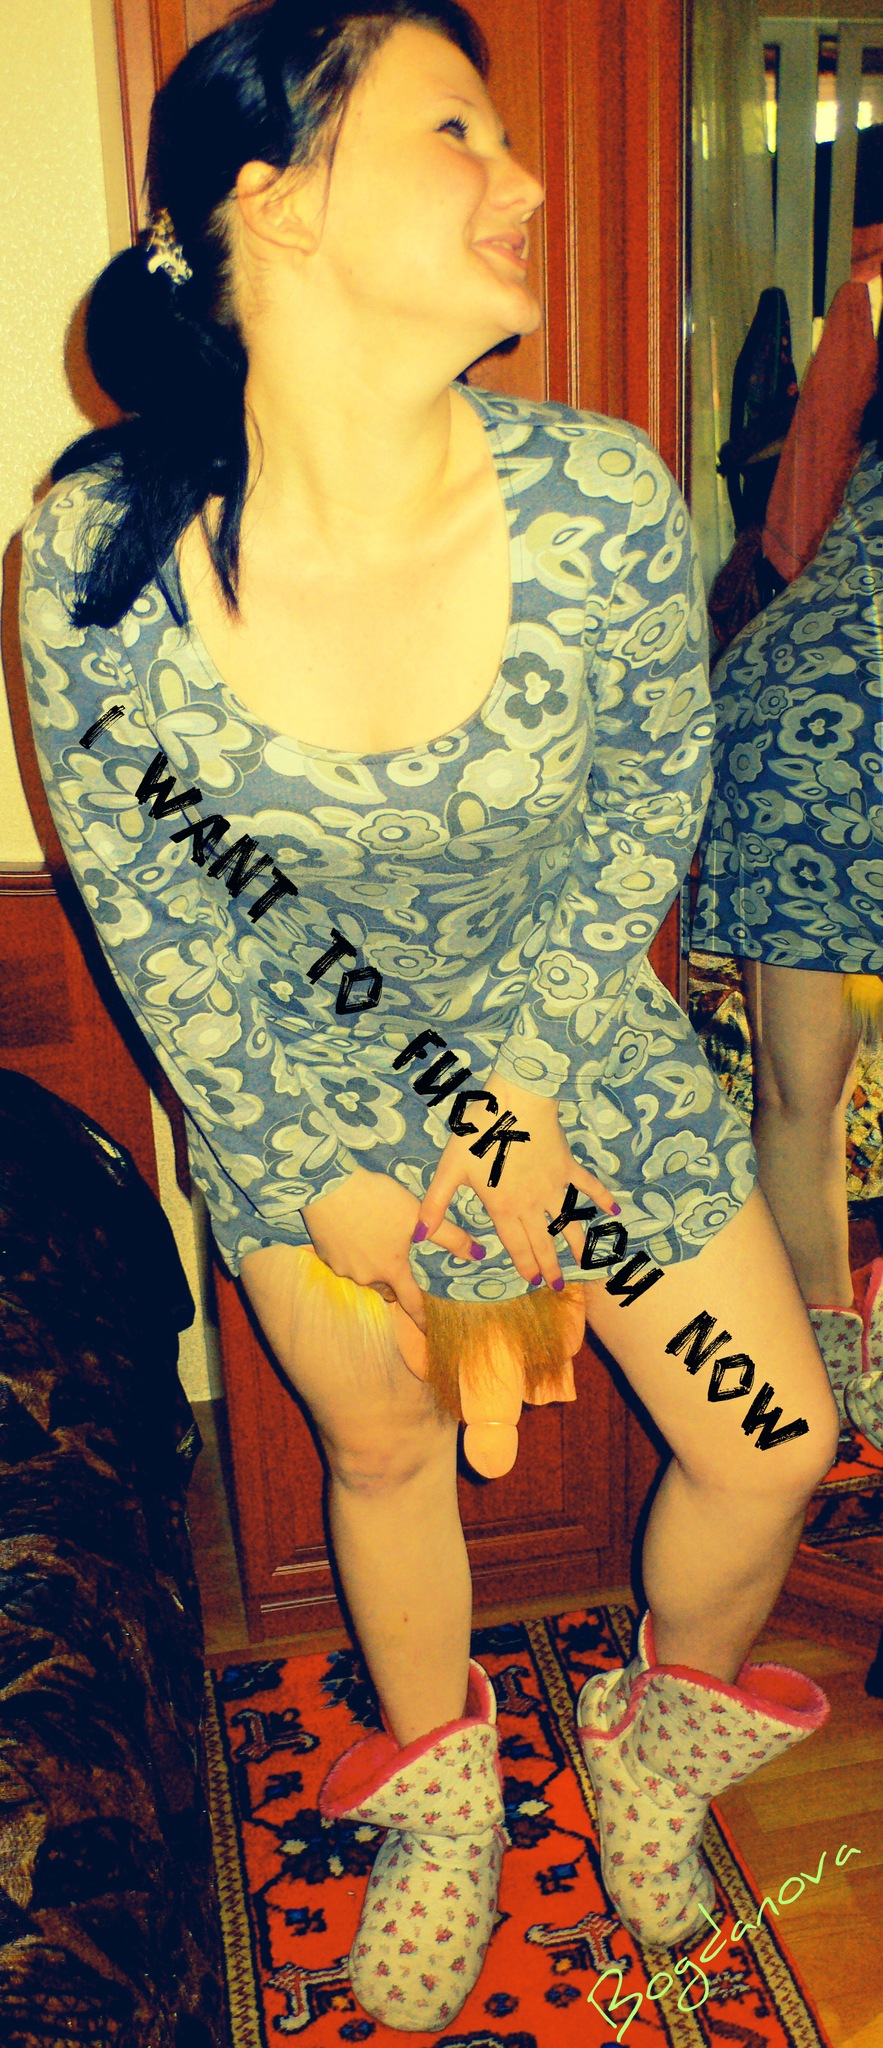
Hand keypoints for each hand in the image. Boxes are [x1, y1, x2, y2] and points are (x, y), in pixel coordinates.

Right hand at [301, 1166, 483, 1331]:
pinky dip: (354, 1254)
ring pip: (366, 1276)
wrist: (327, 1187)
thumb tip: (479, 1254)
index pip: (412, 1304)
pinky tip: (356, 1233)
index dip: (423, 1318)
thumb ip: (449, 1237)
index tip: (429, 1330)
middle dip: (398, 1284)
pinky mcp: (324, 1255)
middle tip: (405, 1269)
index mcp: (392, 1270)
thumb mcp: (417, 1215)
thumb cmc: (377, 1201)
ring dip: (375, 1267)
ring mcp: (343, 1268)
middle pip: (388, 1289)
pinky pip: (346, 1262)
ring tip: (380, 1244)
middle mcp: (367, 1277)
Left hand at [412, 1071, 618, 1288]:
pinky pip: (588, 1186)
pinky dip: (602, 1198)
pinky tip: (615, 1210)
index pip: (516, 1246)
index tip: (533, 1282)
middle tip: (558, 1286)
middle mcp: (532, 1204)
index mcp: (504, 1207)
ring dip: (577, 1243)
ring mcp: (553, 1186)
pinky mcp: (566, 1166)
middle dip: (550, 1266)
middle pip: (543, 1241)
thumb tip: (419, 1237)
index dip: (524, 1266)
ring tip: (585, 1262)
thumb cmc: (479, 1133)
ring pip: (568, 1222)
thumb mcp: (449, 1169)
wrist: (516, 1101)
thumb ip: (434, 1205)